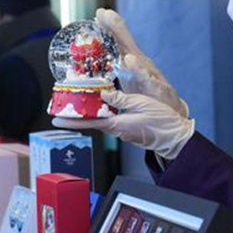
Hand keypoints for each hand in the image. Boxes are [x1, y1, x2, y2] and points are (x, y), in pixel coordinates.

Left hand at [53, 89, 194, 158]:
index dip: (71, 121)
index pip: (88, 122)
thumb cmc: (161, 122)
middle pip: (92, 120)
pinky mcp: (129, 129)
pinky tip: (105, 102)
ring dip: (92, 111)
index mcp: (117, 124)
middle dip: (78, 113)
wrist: (175, 137)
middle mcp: (117, 130)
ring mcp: (123, 131)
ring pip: (102, 119)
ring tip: (82, 99)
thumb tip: (104, 95)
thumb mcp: (140, 103)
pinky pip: (112, 119)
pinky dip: (105, 111)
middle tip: (65, 104)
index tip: (56, 119)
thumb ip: (121, 99)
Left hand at [96, 9, 187, 116]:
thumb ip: (113, 67)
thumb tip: (95, 60)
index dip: (109, 27)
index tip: (99, 12)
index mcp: (131, 62)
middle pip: (126, 43)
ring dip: (126, 43)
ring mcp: (149, 74)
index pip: (118, 42)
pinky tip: (130, 60)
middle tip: (105, 13)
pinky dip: (138, 68)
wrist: (168, 112)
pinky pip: (146, 77)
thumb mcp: (126, 78)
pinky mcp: (156, 87)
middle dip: (116, 27)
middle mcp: (140, 64)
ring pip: (136, 57)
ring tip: (116, 34)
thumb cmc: (145, 93)